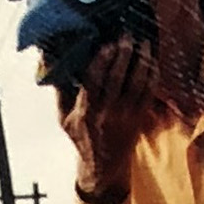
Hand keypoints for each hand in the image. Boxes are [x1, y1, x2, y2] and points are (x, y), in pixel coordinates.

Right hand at [59, 35, 157, 192]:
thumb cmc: (82, 137)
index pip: (94, 81)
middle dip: (124, 54)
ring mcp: (125, 116)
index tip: (107, 44)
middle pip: (117, 78)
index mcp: (86, 111)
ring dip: (142, 61)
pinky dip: (152, 75)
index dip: (102, 61)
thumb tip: (51, 61)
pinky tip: (152, 60)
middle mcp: (107, 113)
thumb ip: (60, 90)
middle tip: (128, 35)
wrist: (104, 168)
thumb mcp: (64, 118)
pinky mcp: (139, 119)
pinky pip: (149, 93)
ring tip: (144, 42)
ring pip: (137, 84)